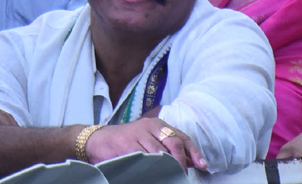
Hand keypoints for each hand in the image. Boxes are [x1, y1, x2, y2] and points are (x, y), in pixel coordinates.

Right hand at [85, 118, 205, 171]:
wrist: (99, 140)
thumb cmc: (126, 142)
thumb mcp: (149, 141)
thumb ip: (168, 148)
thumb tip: (190, 160)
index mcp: (158, 125)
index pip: (182, 137)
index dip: (193, 151)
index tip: (202, 164)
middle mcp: (150, 126)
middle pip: (175, 142)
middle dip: (183, 161)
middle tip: (184, 174)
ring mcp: (139, 134)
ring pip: (161, 152)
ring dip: (169, 167)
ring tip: (173, 176)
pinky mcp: (128, 143)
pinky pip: (145, 157)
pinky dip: (153, 167)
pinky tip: (155, 173)